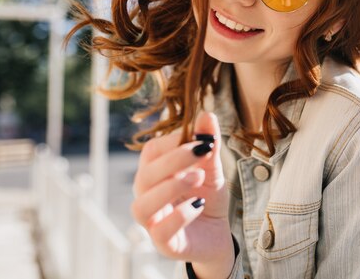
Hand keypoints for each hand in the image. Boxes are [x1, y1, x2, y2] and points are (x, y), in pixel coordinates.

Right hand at [131, 112, 233, 274]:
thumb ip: (208, 143)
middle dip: (173, 161)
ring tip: (198, 178)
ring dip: (169, 188)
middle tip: (201, 153)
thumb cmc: (207, 197)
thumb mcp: (212, 168)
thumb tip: (207, 115)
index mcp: (155, 173)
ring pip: (142, 206)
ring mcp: (153, 221)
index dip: (173, 142)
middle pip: (144, 176)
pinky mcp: (165, 244)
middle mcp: (147, 196)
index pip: (151, 152)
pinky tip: (199, 205)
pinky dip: (180, 215)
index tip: (200, 138)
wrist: (218, 234)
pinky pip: (160, 232)